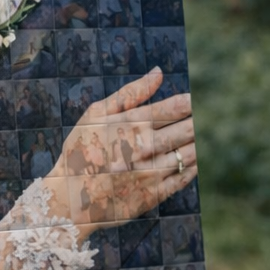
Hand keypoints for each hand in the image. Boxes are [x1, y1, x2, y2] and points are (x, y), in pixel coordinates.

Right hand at [49, 68, 196, 235]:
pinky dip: (192, 167)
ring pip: (190, 153)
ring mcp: (151, 172)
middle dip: (199, 122)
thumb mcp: (95, 116)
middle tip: (201, 119)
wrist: (68, 197)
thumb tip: (158, 72)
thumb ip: (129, 94)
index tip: (195, 102)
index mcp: (132, 124)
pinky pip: (184, 177)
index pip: (177, 107)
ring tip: (196, 138)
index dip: (191, 103)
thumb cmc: (80, 151)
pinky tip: (190, 161)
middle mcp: (145, 147)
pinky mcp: (154, 194)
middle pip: (189, 129)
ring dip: (198, 143)